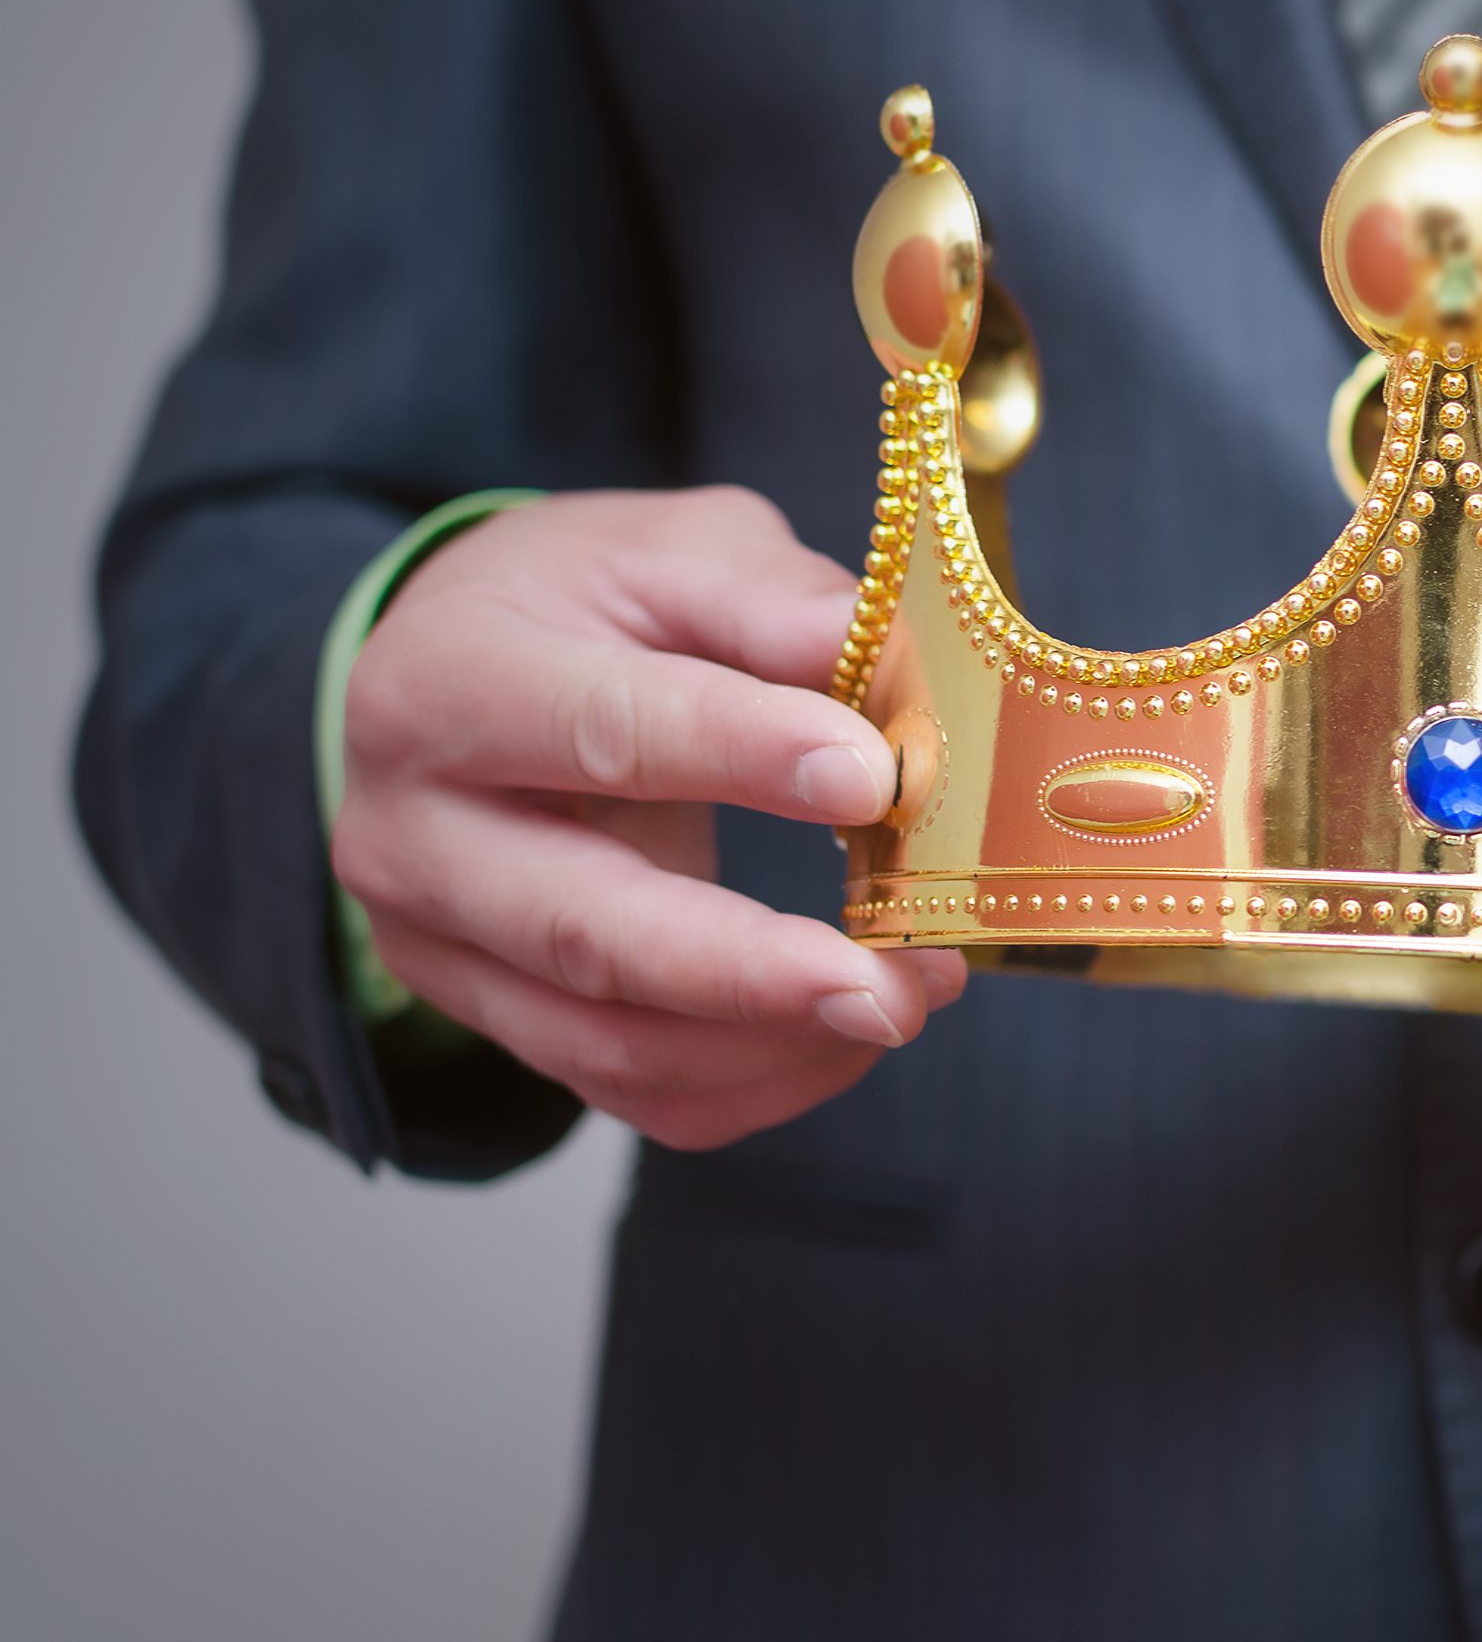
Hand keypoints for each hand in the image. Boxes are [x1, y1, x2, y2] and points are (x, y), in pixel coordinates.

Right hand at [333, 487, 967, 1147]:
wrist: (461, 675)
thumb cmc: (581, 603)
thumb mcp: (669, 551)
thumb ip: (771, 601)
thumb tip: (892, 667)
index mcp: (444, 684)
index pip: (603, 732)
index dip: (741, 756)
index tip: (873, 777)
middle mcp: (414, 835)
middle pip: (585, 932)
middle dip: (755, 971)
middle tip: (895, 984)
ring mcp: (439, 948)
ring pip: (606, 1043)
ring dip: (774, 1042)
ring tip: (907, 998)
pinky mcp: (492, 1020)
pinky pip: (626, 1090)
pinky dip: (751, 1084)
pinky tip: (844, 1038)